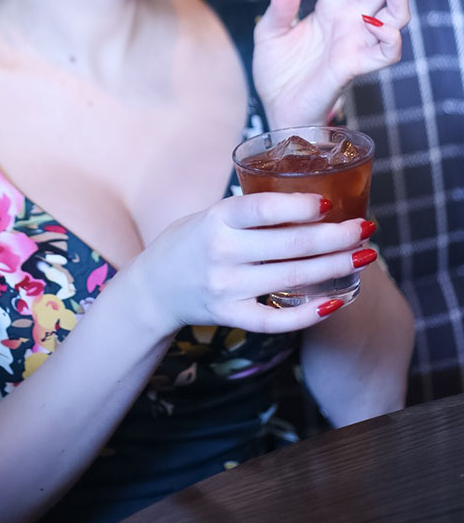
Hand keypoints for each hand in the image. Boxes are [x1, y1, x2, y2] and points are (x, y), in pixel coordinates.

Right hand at [134, 191, 375, 334]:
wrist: (154, 287)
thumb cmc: (192, 241)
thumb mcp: (212, 215)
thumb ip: (252, 213)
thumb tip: (314, 202)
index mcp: (217, 218)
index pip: (263, 208)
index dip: (300, 205)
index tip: (331, 203)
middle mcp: (221, 252)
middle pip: (290, 245)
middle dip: (337, 236)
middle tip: (367, 229)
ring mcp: (226, 287)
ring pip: (292, 279)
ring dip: (335, 267)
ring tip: (364, 256)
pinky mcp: (230, 315)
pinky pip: (276, 320)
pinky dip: (309, 313)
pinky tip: (336, 301)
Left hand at [252, 0, 409, 125]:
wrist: (276, 108)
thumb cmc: (278, 71)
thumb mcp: (270, 31)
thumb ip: (281, 3)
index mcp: (331, 5)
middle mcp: (351, 19)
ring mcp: (357, 41)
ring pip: (398, 9)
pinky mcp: (356, 65)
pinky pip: (389, 51)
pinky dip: (388, 34)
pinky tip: (368, 22)